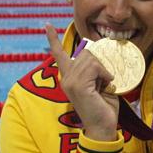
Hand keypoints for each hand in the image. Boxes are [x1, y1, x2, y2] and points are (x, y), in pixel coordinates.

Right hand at [46, 24, 119, 140]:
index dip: (53, 39)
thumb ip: (94, 70)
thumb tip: (97, 56)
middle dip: (100, 64)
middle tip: (103, 82)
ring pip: (91, 59)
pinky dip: (104, 74)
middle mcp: (66, 78)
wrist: (103, 127)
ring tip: (103, 85)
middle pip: (85, 53)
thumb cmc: (103, 106)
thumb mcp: (98, 83)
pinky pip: (94, 67)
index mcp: (69, 77)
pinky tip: (105, 85)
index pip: (58, 54)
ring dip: (103, 70)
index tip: (47, 25)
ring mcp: (70, 82)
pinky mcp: (78, 85)